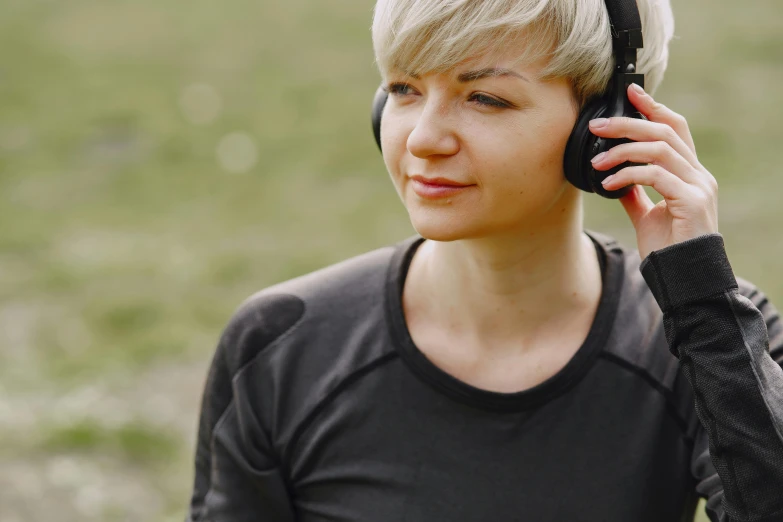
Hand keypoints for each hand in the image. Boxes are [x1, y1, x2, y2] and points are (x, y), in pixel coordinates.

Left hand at [587, 83, 718, 260]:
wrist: (685, 280)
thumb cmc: (668, 249)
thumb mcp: (647, 215)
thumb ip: (635, 193)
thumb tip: (615, 177)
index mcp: (690, 174)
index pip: (676, 128)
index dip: (654, 107)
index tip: (630, 93)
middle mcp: (699, 175)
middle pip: (665, 131)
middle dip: (628, 123)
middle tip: (597, 124)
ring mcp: (698, 187)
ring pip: (659, 148)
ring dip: (622, 150)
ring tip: (596, 161)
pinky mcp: (691, 201)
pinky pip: (655, 176)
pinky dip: (627, 175)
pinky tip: (607, 183)